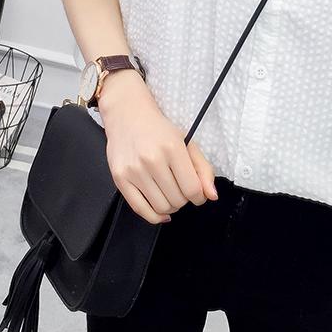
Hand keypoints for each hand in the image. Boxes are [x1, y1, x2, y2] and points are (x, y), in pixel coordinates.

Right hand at [97, 70, 217, 223]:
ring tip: (170, 195)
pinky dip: (154, 216)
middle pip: (177, 200)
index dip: (199, 196)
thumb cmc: (159, 130)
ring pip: (160, 207)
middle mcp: (152, 160)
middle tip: (181, 190)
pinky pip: (140, 209)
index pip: (192, 188)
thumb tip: (212, 196)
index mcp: (172, 148)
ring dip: (170, 207)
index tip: (198, 194)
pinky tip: (160, 210)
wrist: (128, 116)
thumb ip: (203, 169)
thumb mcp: (187, 143)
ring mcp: (134, 170)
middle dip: (184, 199)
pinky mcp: (119, 179)